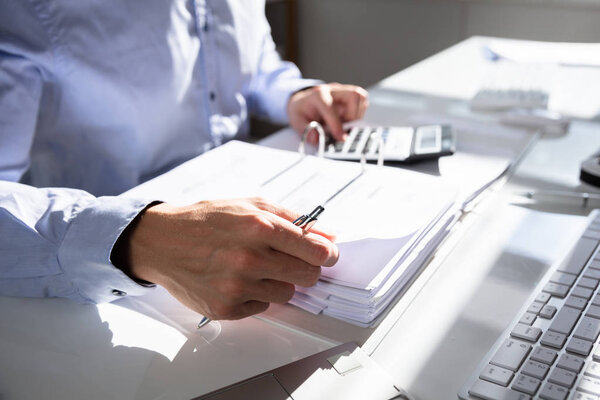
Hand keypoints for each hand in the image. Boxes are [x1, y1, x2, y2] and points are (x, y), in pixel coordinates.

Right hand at [122, 198, 338, 319]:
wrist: (163, 241)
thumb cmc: (207, 220)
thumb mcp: (250, 205)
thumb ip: (292, 219)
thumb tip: (328, 236)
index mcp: (260, 227)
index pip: (316, 251)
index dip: (328, 254)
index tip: (327, 255)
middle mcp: (250, 259)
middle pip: (308, 276)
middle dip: (305, 268)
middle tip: (288, 259)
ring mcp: (237, 287)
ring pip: (287, 293)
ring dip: (278, 281)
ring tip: (254, 267)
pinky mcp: (226, 308)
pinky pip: (262, 306)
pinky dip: (255, 295)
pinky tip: (236, 279)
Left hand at [288, 83, 368, 143]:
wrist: (304, 102)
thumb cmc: (302, 111)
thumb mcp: (297, 122)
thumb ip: (306, 130)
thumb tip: (316, 139)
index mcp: (317, 95)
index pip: (330, 107)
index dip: (336, 124)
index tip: (340, 138)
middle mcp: (333, 90)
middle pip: (353, 95)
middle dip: (352, 116)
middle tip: (344, 128)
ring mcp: (344, 92)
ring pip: (361, 98)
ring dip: (357, 115)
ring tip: (345, 125)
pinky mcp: (350, 96)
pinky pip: (362, 102)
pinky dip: (358, 114)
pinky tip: (347, 121)